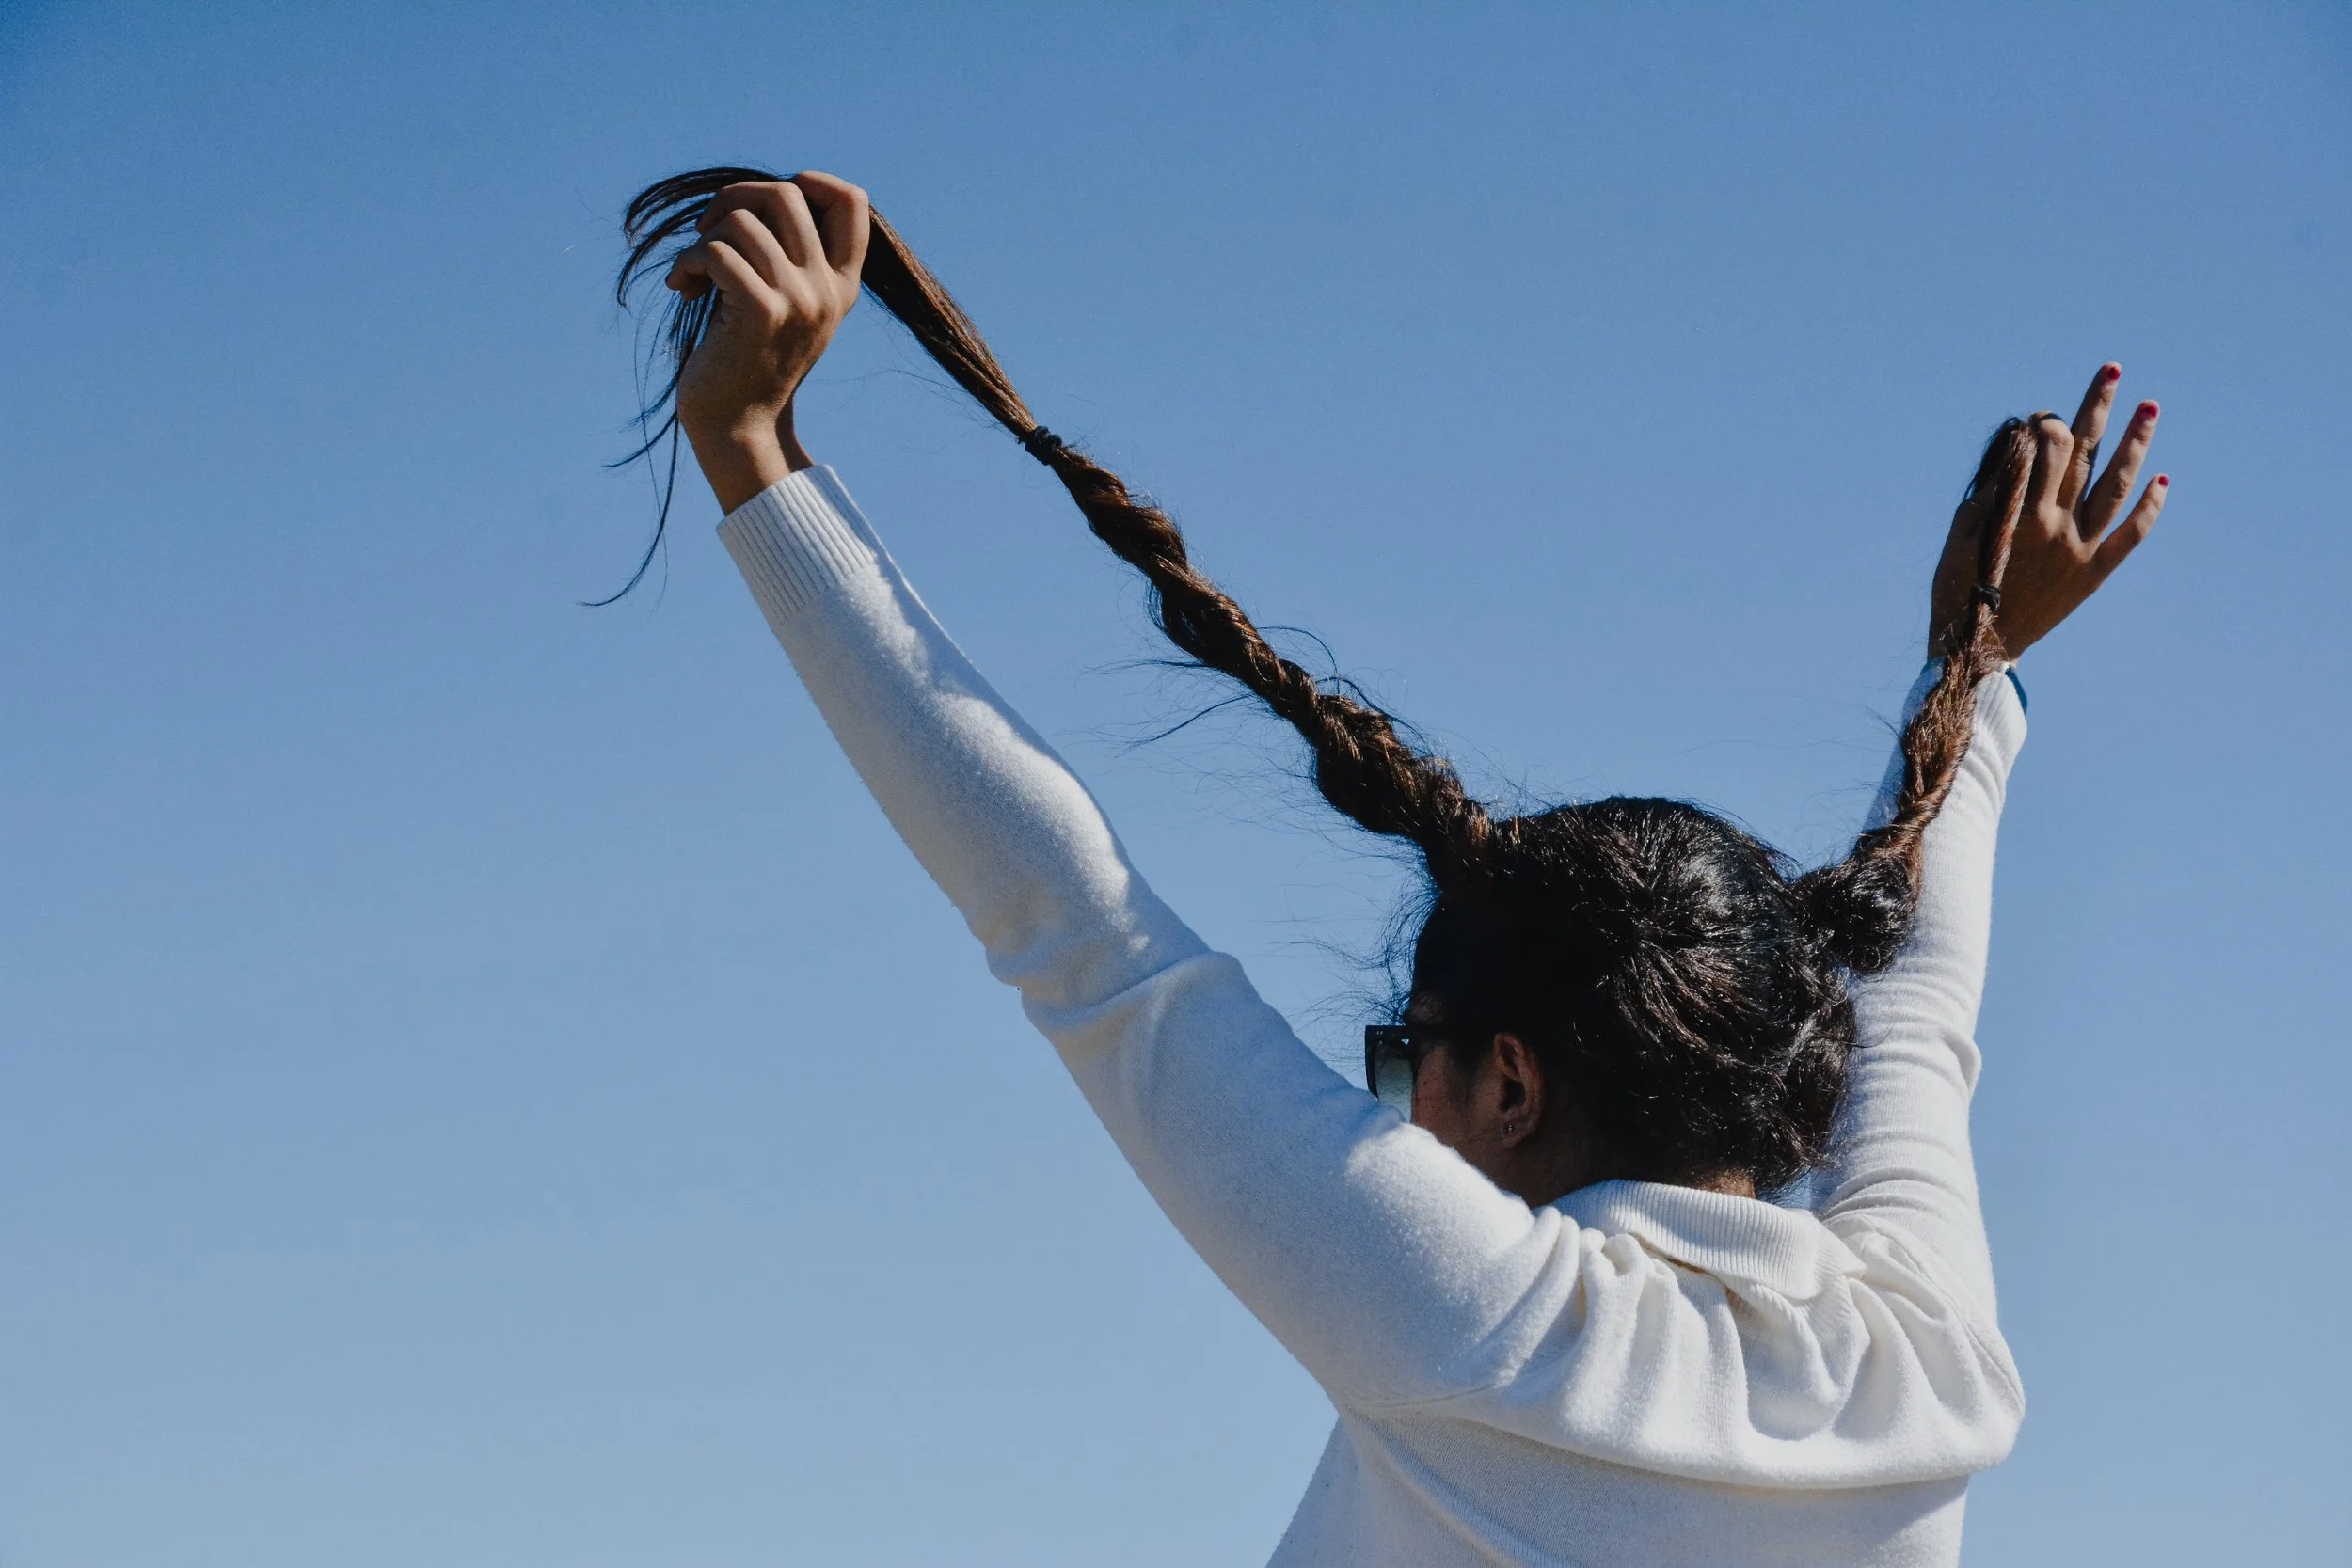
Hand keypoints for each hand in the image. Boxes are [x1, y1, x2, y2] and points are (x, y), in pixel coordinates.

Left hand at [666, 172, 869, 510]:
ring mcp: (798, 300)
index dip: (811, 181)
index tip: (765, 206)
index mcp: (841, 285)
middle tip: (709, 233)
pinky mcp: (761, 311)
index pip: (853, 201)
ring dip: (703, 237)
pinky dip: (686, 263)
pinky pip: (714, 250)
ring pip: (741, 218)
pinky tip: (681, 289)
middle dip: (734, 198)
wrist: (737, 426)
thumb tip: (757, 190)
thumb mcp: (785, 302)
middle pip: (786, 192)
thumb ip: (788, 253)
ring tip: (694, 274)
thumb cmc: (748, 359)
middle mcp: (827, 290)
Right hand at [1928, 362, 2168, 659]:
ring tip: (2151, 407)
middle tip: (2113, 369)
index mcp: (2022, 512)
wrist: (1979, 648)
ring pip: (2118, 485)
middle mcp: (2057, 525)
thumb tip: (2018, 445)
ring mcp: (2081, 548)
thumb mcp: (1961, 534)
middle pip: (2085, 452)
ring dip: (2136, 443)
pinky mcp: (2095, 573)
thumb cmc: (1959, 586)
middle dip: (2098, 406)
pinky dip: (2149, 506)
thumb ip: (1992, 489)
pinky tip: (2162, 478)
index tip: (2042, 418)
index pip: (2049, 446)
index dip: (2049, 421)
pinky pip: (2131, 535)